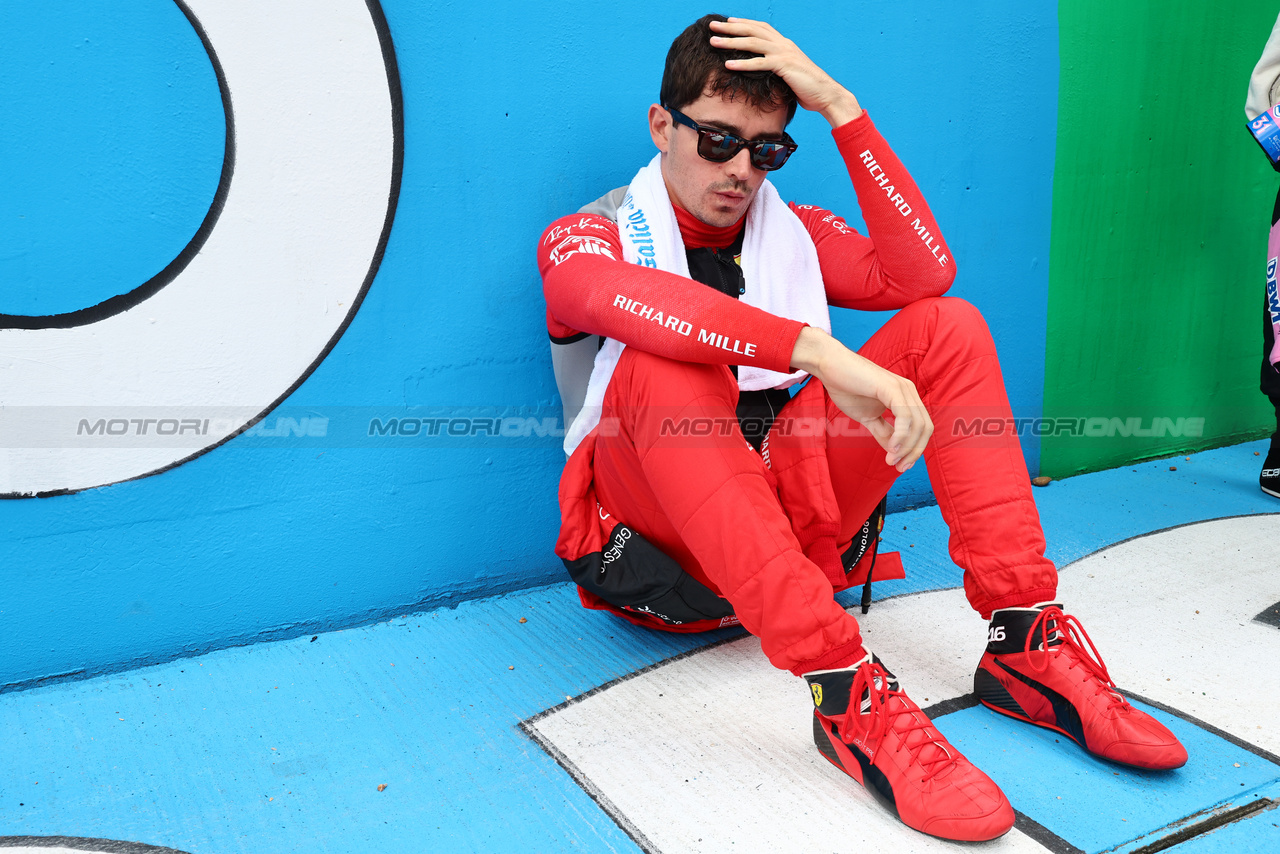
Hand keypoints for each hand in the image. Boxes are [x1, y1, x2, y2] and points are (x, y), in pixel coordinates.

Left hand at [709, 18, 862, 127]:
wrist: (826, 95)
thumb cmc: (807, 88)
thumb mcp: (788, 74)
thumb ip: (776, 68)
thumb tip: (762, 72)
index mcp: (784, 44)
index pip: (761, 28)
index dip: (743, 23)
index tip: (727, 22)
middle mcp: (784, 44)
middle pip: (753, 30)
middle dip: (731, 27)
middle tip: (713, 25)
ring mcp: (784, 53)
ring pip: (753, 43)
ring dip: (731, 42)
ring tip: (714, 42)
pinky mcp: (785, 66)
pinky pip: (759, 63)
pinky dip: (742, 63)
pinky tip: (727, 64)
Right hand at [790, 327, 930, 471]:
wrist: (829, 366)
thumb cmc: (846, 387)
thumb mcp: (868, 417)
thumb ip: (883, 432)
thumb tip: (894, 451)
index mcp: (905, 398)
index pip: (921, 428)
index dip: (915, 449)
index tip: (900, 465)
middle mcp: (909, 392)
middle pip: (925, 428)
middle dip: (914, 451)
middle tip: (898, 466)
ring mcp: (902, 388)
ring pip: (918, 424)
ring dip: (906, 447)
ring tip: (891, 459)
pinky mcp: (892, 388)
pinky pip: (905, 417)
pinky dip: (901, 435)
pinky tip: (890, 447)